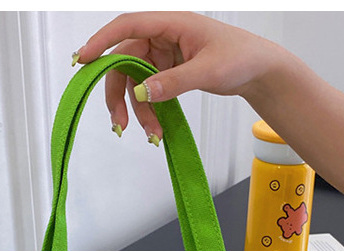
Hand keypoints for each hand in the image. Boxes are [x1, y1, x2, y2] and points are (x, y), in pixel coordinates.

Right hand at [75, 12, 277, 141]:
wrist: (260, 71)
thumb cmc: (241, 58)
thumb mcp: (207, 70)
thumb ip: (174, 82)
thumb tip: (143, 92)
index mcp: (172, 23)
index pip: (128, 26)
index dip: (102, 41)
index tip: (83, 59)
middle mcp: (164, 37)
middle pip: (125, 61)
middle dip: (119, 93)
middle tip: (119, 123)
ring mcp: (165, 55)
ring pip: (136, 81)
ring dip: (137, 110)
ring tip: (150, 134)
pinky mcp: (169, 71)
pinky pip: (150, 90)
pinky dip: (150, 110)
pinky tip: (156, 129)